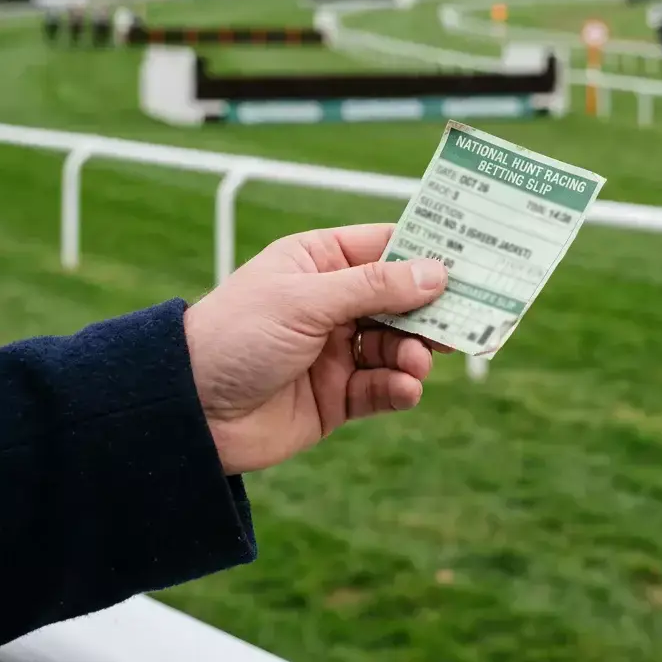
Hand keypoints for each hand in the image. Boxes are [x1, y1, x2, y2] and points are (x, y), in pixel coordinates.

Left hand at [182, 224, 448, 474]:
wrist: (189, 413)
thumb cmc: (236, 336)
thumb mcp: (305, 301)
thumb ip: (374, 287)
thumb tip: (436, 272)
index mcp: (319, 263)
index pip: (386, 247)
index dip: (428, 252)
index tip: (472, 258)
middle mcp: (332, 303)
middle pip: (402, 299)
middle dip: (432, 310)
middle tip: (466, 320)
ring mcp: (336, 350)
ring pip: (398, 346)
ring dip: (415, 353)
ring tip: (416, 362)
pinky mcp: (338, 396)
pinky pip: (383, 388)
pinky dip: (400, 388)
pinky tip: (405, 389)